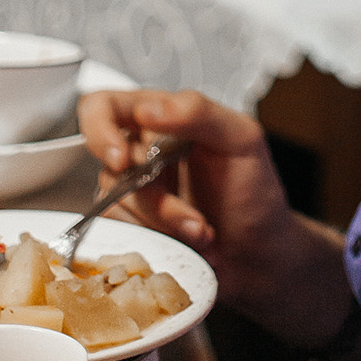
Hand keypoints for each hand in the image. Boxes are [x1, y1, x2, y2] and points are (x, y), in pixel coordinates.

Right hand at [77, 89, 350, 340]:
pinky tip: (191, 241)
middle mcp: (140, 152)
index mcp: (162, 117)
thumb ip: (198, 112)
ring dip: (164, 221)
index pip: (104, 107)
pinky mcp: (132, 230)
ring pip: (117, 204)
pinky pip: (121, 233)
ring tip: (202, 229)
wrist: (261, 253)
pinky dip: (159, 239)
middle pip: (110, 166)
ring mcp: (134, 194)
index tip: (121, 158)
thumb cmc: (255, 190)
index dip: (99, 129)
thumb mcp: (241, 139)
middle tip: (191, 215)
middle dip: (153, 196)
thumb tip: (149, 108)